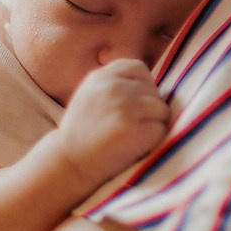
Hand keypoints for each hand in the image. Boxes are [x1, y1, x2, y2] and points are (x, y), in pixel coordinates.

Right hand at [57, 59, 169, 185]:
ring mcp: (123, 106)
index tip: (137, 103)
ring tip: (134, 136)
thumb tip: (151, 84)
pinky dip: (154, 140)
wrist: (69, 162)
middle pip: (154, 91)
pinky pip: (161, 129)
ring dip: (155, 124)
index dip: (144, 86)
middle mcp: (113, 87)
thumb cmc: (84, 132)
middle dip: (150, 109)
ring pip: (161, 109)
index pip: (138, 68)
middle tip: (132, 127)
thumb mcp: (91, 95)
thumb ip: (115, 83)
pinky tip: (137, 146)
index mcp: (101, 76)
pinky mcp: (130, 128)